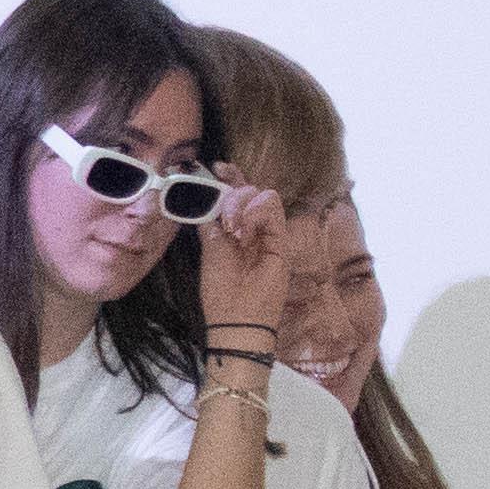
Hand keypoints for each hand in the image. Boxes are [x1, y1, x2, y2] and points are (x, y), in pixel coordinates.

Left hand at [195, 180, 300, 335]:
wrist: (237, 321)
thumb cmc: (221, 293)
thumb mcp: (211, 253)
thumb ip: (212, 227)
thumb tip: (208, 202)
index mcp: (235, 232)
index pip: (237, 196)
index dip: (231, 179)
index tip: (218, 167)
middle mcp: (254, 231)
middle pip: (251, 191)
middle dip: (234, 192)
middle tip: (224, 219)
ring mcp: (269, 236)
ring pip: (264, 196)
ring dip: (242, 205)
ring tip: (233, 230)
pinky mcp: (281, 243)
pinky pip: (273, 210)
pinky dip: (255, 213)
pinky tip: (243, 231)